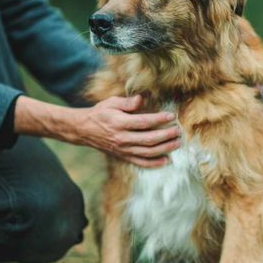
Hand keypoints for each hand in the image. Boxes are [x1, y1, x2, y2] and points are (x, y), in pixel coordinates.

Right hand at [14, 95, 181, 168]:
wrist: (84, 130)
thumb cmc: (100, 113)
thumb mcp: (111, 103)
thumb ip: (128, 102)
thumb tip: (141, 99)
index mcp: (120, 123)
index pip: (144, 122)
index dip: (159, 120)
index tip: (171, 117)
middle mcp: (122, 138)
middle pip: (149, 139)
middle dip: (167, 135)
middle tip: (179, 131)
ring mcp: (123, 149)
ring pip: (148, 152)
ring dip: (165, 148)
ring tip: (177, 143)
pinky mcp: (124, 156)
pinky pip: (141, 162)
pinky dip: (154, 163)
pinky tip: (166, 160)